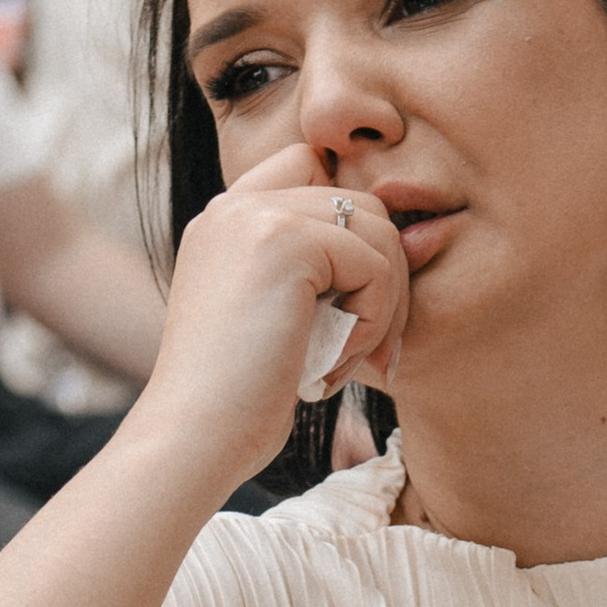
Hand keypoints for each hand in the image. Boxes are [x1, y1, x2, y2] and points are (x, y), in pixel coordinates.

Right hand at [129, 142, 407, 491]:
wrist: (195, 436)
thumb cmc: (238, 403)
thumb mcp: (273, 320)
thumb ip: (314, 274)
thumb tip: (412, 245)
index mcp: (226, 222)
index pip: (310, 170)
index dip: (348, 230)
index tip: (348, 301)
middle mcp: (235, 206)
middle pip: (359, 204)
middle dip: (382, 276)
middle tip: (370, 349)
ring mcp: (257, 215)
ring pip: (378, 229)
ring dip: (383, 302)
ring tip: (349, 360)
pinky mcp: (285, 238)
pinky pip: (376, 264)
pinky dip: (374, 321)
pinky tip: (336, 363)